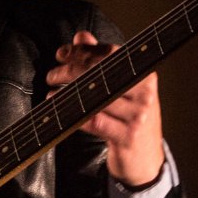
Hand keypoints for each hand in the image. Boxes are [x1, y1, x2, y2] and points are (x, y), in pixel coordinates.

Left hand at [45, 30, 165, 186]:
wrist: (146, 160)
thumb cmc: (129, 120)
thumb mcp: (121, 89)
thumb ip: (101, 60)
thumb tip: (81, 37)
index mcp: (145, 75)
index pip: (111, 54)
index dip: (83, 51)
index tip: (63, 54)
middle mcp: (145, 94)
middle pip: (102, 73)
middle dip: (71, 70)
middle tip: (53, 74)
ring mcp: (138, 116)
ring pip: (96, 97)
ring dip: (67, 92)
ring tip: (51, 91)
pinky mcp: (127, 137)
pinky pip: (95, 121)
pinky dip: (73, 113)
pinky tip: (58, 109)